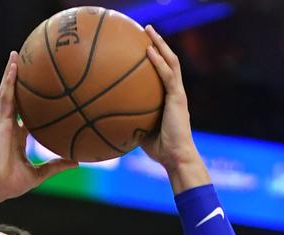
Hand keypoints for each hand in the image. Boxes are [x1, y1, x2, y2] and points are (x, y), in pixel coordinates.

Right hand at [0, 52, 77, 201]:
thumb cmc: (11, 184)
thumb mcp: (39, 174)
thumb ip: (56, 165)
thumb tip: (77, 162)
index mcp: (17, 138)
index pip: (25, 116)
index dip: (31, 105)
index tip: (40, 94)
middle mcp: (10, 127)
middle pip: (15, 99)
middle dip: (18, 82)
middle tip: (26, 64)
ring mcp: (4, 123)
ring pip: (8, 93)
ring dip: (11, 74)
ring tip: (16, 55)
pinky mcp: (0, 122)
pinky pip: (6, 97)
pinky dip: (9, 81)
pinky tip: (14, 67)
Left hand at [141, 25, 202, 171]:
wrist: (175, 157)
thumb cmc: (158, 150)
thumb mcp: (138, 132)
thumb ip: (128, 122)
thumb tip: (105, 120)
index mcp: (167, 99)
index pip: (161, 73)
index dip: (154, 58)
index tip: (140, 46)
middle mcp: (174, 92)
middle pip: (168, 61)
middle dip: (157, 43)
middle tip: (145, 29)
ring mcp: (177, 93)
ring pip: (171, 61)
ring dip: (160, 44)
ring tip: (148, 30)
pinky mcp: (178, 98)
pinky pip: (167, 75)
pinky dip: (159, 61)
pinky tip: (148, 50)